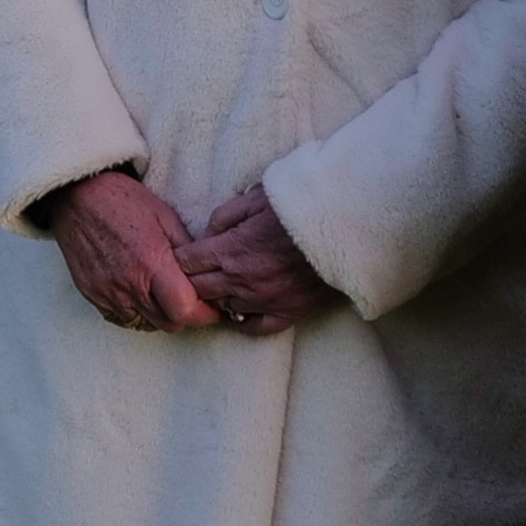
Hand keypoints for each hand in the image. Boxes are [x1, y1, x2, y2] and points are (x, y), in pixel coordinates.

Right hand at [47, 170, 216, 333]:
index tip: (213, 309)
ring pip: (146, 324)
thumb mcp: (165, 216)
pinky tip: (139, 295)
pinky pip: (121, 319)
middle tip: (190, 300)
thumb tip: (205, 274)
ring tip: (163, 296)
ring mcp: (107, 292)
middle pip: (168, 323)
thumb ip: (187, 250)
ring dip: (159, 315)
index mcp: (152, 262)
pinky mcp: (91, 294)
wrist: (76, 196)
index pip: (185, 310)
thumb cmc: (122, 201)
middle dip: (185, 316)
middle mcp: (128, 283)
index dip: (205, 315)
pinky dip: (135, 313)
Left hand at [178, 187, 343, 335]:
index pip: (186, 263)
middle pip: (199, 290)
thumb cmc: (299, 207)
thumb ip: (223, 217)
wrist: (345, 227)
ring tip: (221, 287)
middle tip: (194, 274)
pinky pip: (254, 327)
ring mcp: (263, 300)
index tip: (181, 255)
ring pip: (224, 308)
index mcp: (230, 250)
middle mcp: (241, 280)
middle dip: (191, 280)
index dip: (179, 259)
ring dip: (218, 298)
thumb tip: (207, 234)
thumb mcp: (255, 198)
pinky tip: (241, 312)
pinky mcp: (287, 313)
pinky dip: (243, 320)